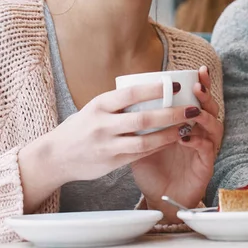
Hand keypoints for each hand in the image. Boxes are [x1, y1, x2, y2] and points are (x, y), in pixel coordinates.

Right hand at [19, 82, 196, 212]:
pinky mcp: (113, 162)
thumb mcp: (93, 109)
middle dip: (171, 114)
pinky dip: (158, 147)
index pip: (130, 93)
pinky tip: (172, 141)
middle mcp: (103, 124)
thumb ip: (115, 104)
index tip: (175, 86)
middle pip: (143, 118)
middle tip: (191, 109)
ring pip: (146, 140)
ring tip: (186, 127)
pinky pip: (141, 154)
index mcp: (99, 105)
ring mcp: (108, 145)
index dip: (154, 89)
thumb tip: (147, 93)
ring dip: (170, 134)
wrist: (57, 155)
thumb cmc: (79, 128)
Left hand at [131, 66, 222, 222]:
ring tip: (193, 110)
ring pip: (214, 127)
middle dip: (206, 95)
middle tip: (198, 86)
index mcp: (183, 122)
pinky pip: (207, 150)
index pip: (195, 98)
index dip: (200, 84)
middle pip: (210, 108)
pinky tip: (186, 137)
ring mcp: (203, 149)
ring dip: (205, 116)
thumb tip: (122, 94)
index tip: (198, 69)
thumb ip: (137, 119)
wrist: (156, 196)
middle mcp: (197, 132)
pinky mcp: (204, 166)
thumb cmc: (149, 164)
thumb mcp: (140, 137)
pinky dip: (198, 141)